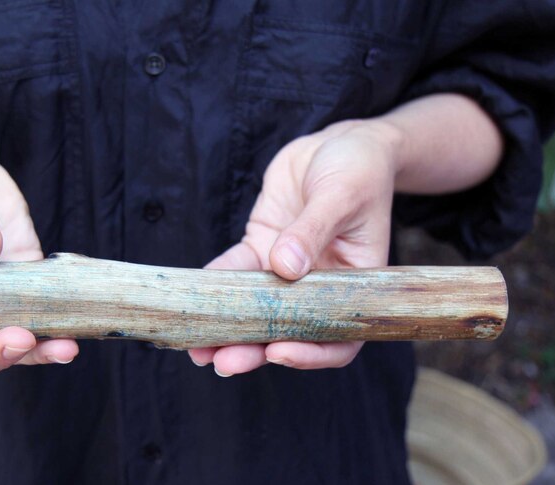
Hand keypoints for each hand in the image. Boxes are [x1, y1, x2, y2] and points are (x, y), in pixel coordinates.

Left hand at [188, 120, 401, 375]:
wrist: (342, 143)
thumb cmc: (359, 169)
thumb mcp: (343, 195)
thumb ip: (313, 229)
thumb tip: (286, 267)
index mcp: (354, 284)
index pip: (338, 336)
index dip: (310, 353)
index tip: (279, 352)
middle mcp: (319, 285)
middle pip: (288, 330)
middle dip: (255, 349)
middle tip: (225, 363)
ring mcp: (286, 269)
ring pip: (256, 309)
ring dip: (229, 329)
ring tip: (199, 348)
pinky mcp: (261, 247)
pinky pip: (235, 270)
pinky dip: (215, 284)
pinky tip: (195, 296)